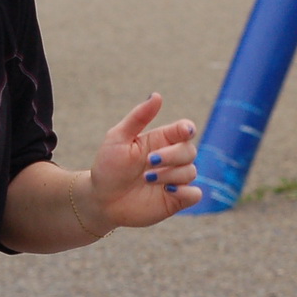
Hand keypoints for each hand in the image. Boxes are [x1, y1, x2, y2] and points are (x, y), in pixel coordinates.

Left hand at [90, 93, 201, 227]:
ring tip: (146, 179)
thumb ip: (138, 117)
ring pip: (191, 172)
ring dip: (170, 175)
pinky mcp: (176, 199)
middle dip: (172, 156)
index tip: (184, 131)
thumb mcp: (118, 138)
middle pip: (189, 151)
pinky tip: (168, 190)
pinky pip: (195, 194)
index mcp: (161, 140)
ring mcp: (175, 179)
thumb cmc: (109, 166)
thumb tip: (157, 95)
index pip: (184, 130)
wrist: (101, 200)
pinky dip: (186, 191)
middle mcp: (171, 159)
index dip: (187, 129)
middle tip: (149, 162)